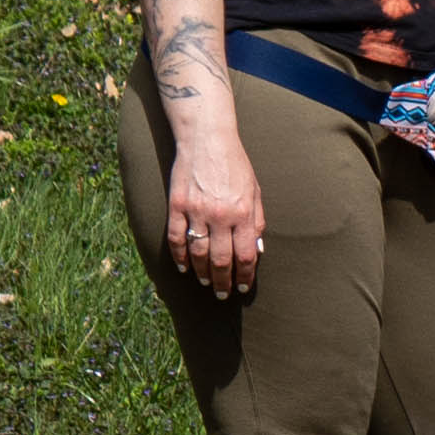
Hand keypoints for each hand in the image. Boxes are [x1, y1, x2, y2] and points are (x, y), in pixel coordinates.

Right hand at [162, 127, 268, 297]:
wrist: (206, 141)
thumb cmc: (236, 166)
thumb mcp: (255, 192)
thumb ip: (257, 221)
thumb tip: (256, 250)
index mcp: (243, 213)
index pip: (245, 255)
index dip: (244, 275)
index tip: (243, 287)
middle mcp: (220, 215)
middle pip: (221, 259)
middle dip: (223, 281)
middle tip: (223, 293)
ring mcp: (196, 211)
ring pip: (197, 252)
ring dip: (202, 272)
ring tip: (207, 283)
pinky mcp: (177, 206)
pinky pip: (176, 238)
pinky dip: (179, 256)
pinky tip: (183, 267)